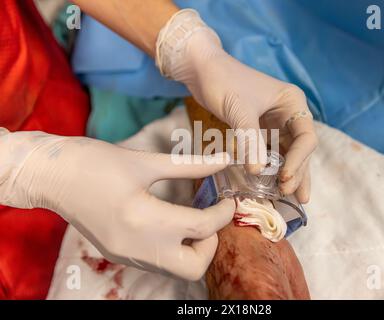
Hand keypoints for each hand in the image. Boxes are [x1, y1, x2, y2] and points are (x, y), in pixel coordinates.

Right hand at [0, 129, 234, 279]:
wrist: (50, 176)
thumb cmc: (94, 162)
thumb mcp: (144, 161)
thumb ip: (189, 166)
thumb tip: (223, 162)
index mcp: (143, 219)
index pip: (201, 228)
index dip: (223, 213)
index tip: (229, 199)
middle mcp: (136, 247)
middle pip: (193, 267)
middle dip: (210, 244)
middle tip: (209, 217)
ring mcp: (126, 255)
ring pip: (175, 269)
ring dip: (192, 248)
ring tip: (192, 218)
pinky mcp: (118, 254)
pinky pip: (157, 262)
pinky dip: (173, 248)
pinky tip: (171, 223)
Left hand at [156, 10, 317, 202]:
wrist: (202, 69)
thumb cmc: (223, 82)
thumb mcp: (239, 111)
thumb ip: (251, 140)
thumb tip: (257, 172)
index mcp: (292, 102)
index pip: (306, 137)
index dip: (299, 160)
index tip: (285, 178)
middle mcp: (288, 113)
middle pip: (299, 148)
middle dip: (297, 172)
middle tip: (293, 197)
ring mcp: (275, 122)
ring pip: (287, 153)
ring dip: (288, 174)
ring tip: (290, 198)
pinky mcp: (260, 129)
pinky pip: (270, 151)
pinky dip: (271, 168)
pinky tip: (272, 185)